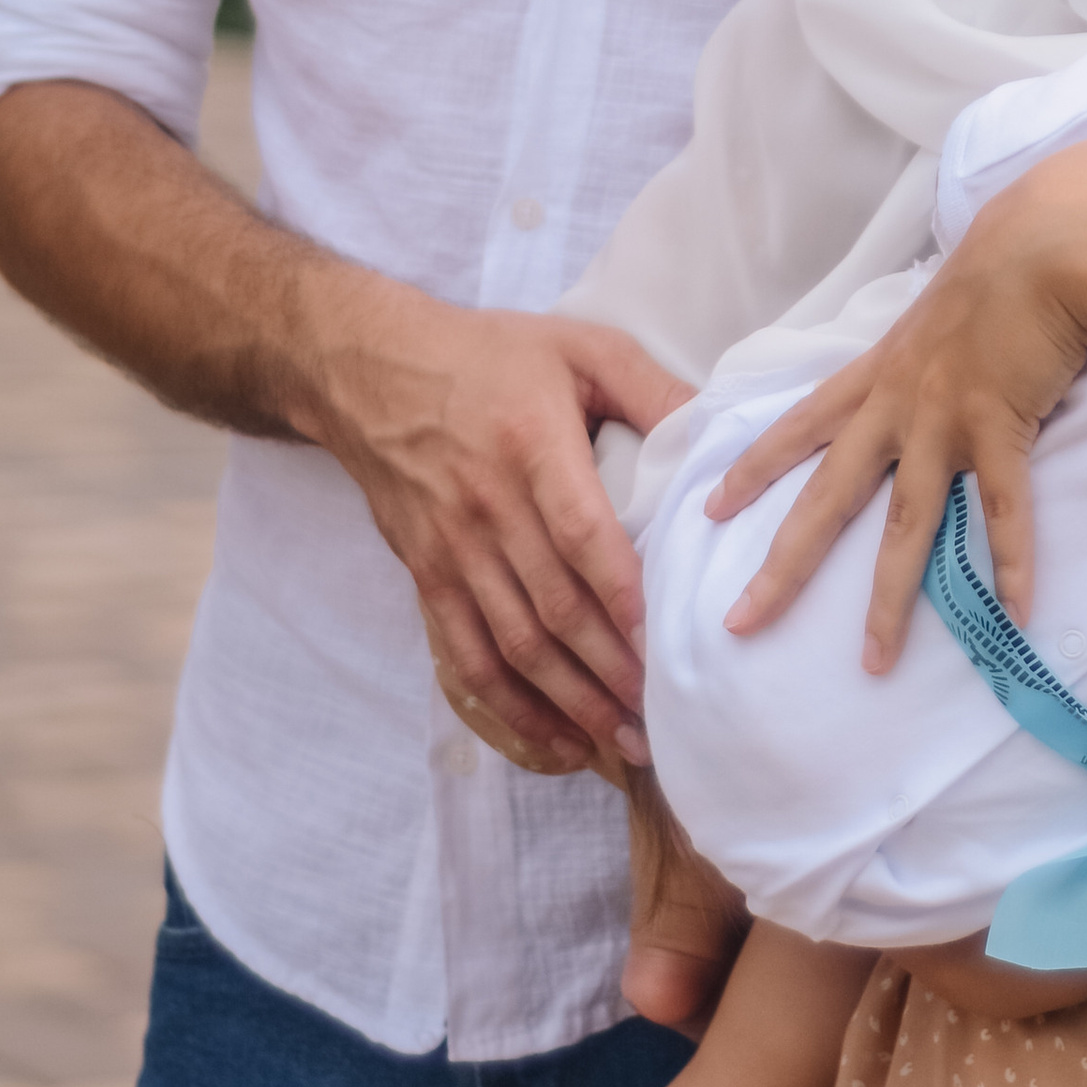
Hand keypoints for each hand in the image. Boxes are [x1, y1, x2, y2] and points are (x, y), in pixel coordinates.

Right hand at [295, 265, 694, 768]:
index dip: (621, 592)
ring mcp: (452, 548)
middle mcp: (488, 505)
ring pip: (515, 643)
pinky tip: (556, 740)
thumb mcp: (578, 346)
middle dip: (611, 669)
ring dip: (571, 701)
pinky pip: (467, 655)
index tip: (662, 639)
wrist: (371, 370)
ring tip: (624, 740)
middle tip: (663, 714)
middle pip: (554, 605)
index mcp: (531, 443)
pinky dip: (511, 707)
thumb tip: (715, 431)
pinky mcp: (426, 575)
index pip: (581, 532)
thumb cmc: (489, 355)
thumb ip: (650, 387)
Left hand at [706, 147, 1086, 663]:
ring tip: (872, 661)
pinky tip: (1017, 613)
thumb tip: (932, 363)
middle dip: (782, 565)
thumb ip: (926, 348)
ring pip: (907, 525)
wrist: (1047, 238)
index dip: (752, 470)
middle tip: (739, 622)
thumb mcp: (941, 310)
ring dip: (890, 600)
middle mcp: (898, 403)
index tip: (708, 510)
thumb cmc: (1002, 263)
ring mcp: (947, 420)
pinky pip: (1005, 510)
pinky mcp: (1002, 426)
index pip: (798, 427)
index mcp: (878, 372)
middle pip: (828, 497)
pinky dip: (1013, 563)